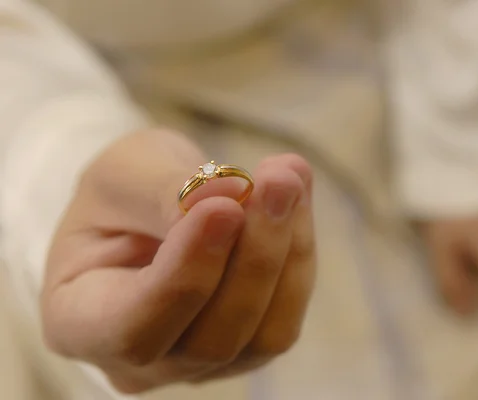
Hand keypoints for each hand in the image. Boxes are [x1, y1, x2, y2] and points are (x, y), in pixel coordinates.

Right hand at [42, 130, 315, 392]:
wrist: (147, 206)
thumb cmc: (121, 193)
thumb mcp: (124, 172)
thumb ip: (166, 190)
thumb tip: (232, 197)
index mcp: (80, 323)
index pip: (133, 326)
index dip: (187, 273)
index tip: (223, 208)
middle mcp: (140, 362)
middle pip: (211, 339)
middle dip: (254, 255)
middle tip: (278, 180)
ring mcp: (198, 363)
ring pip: (263, 334)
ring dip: (287, 251)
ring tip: (290, 177)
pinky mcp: (247, 347)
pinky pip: (286, 314)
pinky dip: (299, 253)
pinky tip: (298, 197)